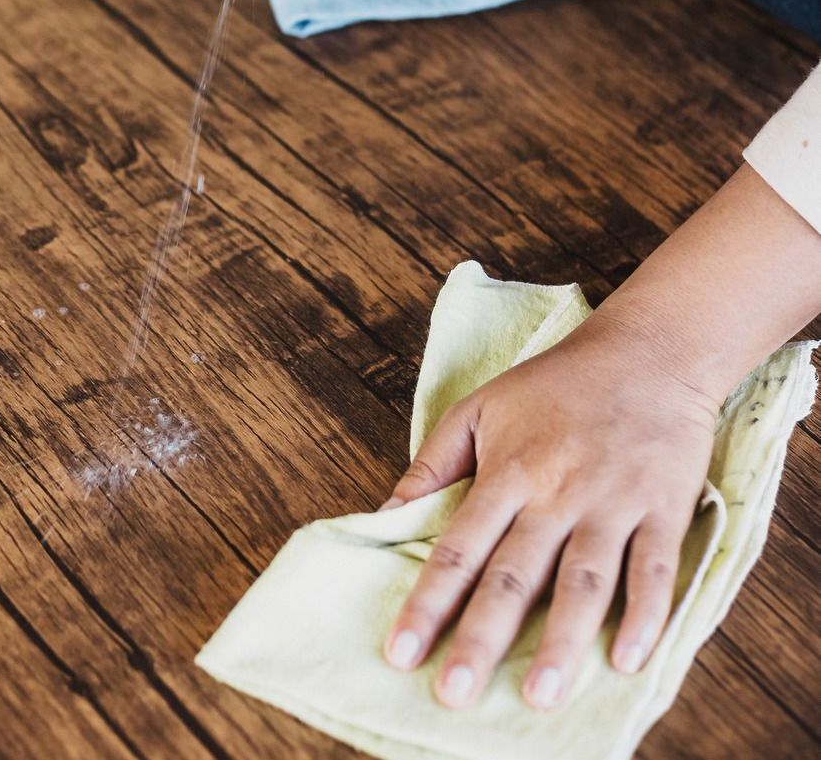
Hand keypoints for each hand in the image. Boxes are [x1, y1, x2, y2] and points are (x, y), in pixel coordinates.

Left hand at [381, 308, 718, 709]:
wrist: (645, 353)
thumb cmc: (553, 384)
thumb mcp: (478, 408)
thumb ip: (433, 464)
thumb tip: (386, 515)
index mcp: (508, 471)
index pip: (458, 547)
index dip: (427, 602)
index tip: (400, 653)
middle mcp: (557, 493)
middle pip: (514, 575)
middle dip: (481, 637)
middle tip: (453, 694)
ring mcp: (613, 503)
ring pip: (584, 582)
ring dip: (562, 643)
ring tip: (538, 697)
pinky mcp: (663, 509)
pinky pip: (655, 570)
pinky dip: (645, 616)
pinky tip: (627, 661)